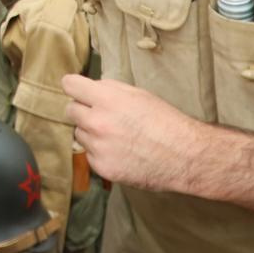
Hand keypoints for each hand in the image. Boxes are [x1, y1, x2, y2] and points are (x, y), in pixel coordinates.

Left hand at [62, 75, 208, 193]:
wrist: (184, 156)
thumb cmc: (165, 121)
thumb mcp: (139, 94)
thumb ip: (110, 89)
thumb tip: (90, 87)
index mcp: (107, 99)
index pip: (70, 85)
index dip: (75, 87)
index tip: (77, 91)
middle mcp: (98, 122)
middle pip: (70, 110)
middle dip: (83, 110)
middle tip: (102, 115)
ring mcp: (98, 147)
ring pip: (80, 134)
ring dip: (92, 133)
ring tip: (117, 136)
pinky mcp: (102, 167)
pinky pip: (90, 155)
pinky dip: (100, 153)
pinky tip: (121, 152)